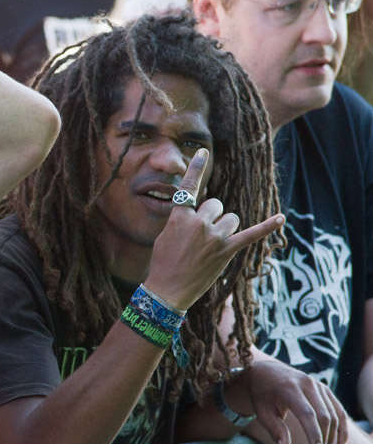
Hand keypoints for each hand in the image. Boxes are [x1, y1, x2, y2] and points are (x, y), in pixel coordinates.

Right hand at [144, 148, 284, 310]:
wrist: (167, 290)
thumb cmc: (163, 263)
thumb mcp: (165, 235)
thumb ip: (183, 220)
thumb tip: (201, 212)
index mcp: (180, 217)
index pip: (188, 187)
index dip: (196, 168)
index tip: (203, 153)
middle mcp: (198, 223)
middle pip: (216, 205)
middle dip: (212, 216)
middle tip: (201, 236)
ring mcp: (214, 237)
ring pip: (231, 218)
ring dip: (225, 228)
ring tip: (212, 246)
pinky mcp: (227, 251)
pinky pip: (250, 235)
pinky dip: (267, 227)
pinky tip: (280, 218)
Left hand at [241, 360, 347, 443]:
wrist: (265, 371)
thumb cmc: (261, 394)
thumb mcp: (261, 411)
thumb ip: (274, 429)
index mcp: (288, 388)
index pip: (307, 414)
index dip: (314, 434)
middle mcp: (306, 384)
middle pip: (323, 417)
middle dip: (323, 442)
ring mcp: (318, 385)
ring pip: (333, 415)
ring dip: (332, 439)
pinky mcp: (324, 389)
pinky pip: (338, 410)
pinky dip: (342, 429)